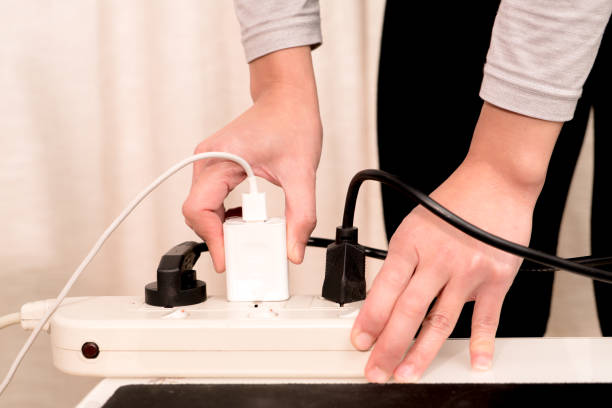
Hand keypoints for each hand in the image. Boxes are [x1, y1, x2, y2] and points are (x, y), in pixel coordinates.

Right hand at [182, 47, 321, 271]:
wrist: (288, 97)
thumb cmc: (291, 121)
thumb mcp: (302, 173)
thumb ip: (301, 216)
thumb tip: (293, 251)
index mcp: (220, 158)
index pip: (200, 209)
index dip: (211, 239)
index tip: (228, 259)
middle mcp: (207, 160)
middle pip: (197, 213)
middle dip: (218, 237)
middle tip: (245, 252)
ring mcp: (209, 162)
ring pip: (202, 209)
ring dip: (222, 227)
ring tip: (250, 234)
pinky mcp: (216, 166)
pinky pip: (211, 200)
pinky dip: (226, 216)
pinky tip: (247, 218)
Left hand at [350, 103, 562, 382]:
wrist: (496, 181)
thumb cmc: (454, 201)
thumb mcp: (414, 224)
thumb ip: (402, 260)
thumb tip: (386, 297)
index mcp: (410, 243)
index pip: (383, 290)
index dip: (369, 321)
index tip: (359, 341)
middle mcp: (436, 259)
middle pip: (408, 312)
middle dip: (388, 347)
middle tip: (377, 371)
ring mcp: (467, 271)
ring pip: (440, 321)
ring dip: (421, 353)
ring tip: (407, 373)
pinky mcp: (496, 278)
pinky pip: (486, 318)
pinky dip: (481, 344)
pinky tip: (475, 363)